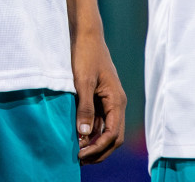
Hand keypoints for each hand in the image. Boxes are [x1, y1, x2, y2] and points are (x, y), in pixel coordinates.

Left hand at [72, 29, 125, 163]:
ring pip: (106, 130)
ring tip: (77, 152)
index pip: (113, 134)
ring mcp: (109, 101)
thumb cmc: (85, 55)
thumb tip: (84, 134)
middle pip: (113, 137)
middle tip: (80, 160)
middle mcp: (117, 103)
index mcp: (117, 100)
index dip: (98, 147)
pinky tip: (78, 135)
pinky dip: (91, 131)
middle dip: (99, 150)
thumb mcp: (82, 82)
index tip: (81, 154)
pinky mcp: (101, 97)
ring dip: (95, 142)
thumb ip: (84, 108)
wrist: (86, 35)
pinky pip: (100, 120)